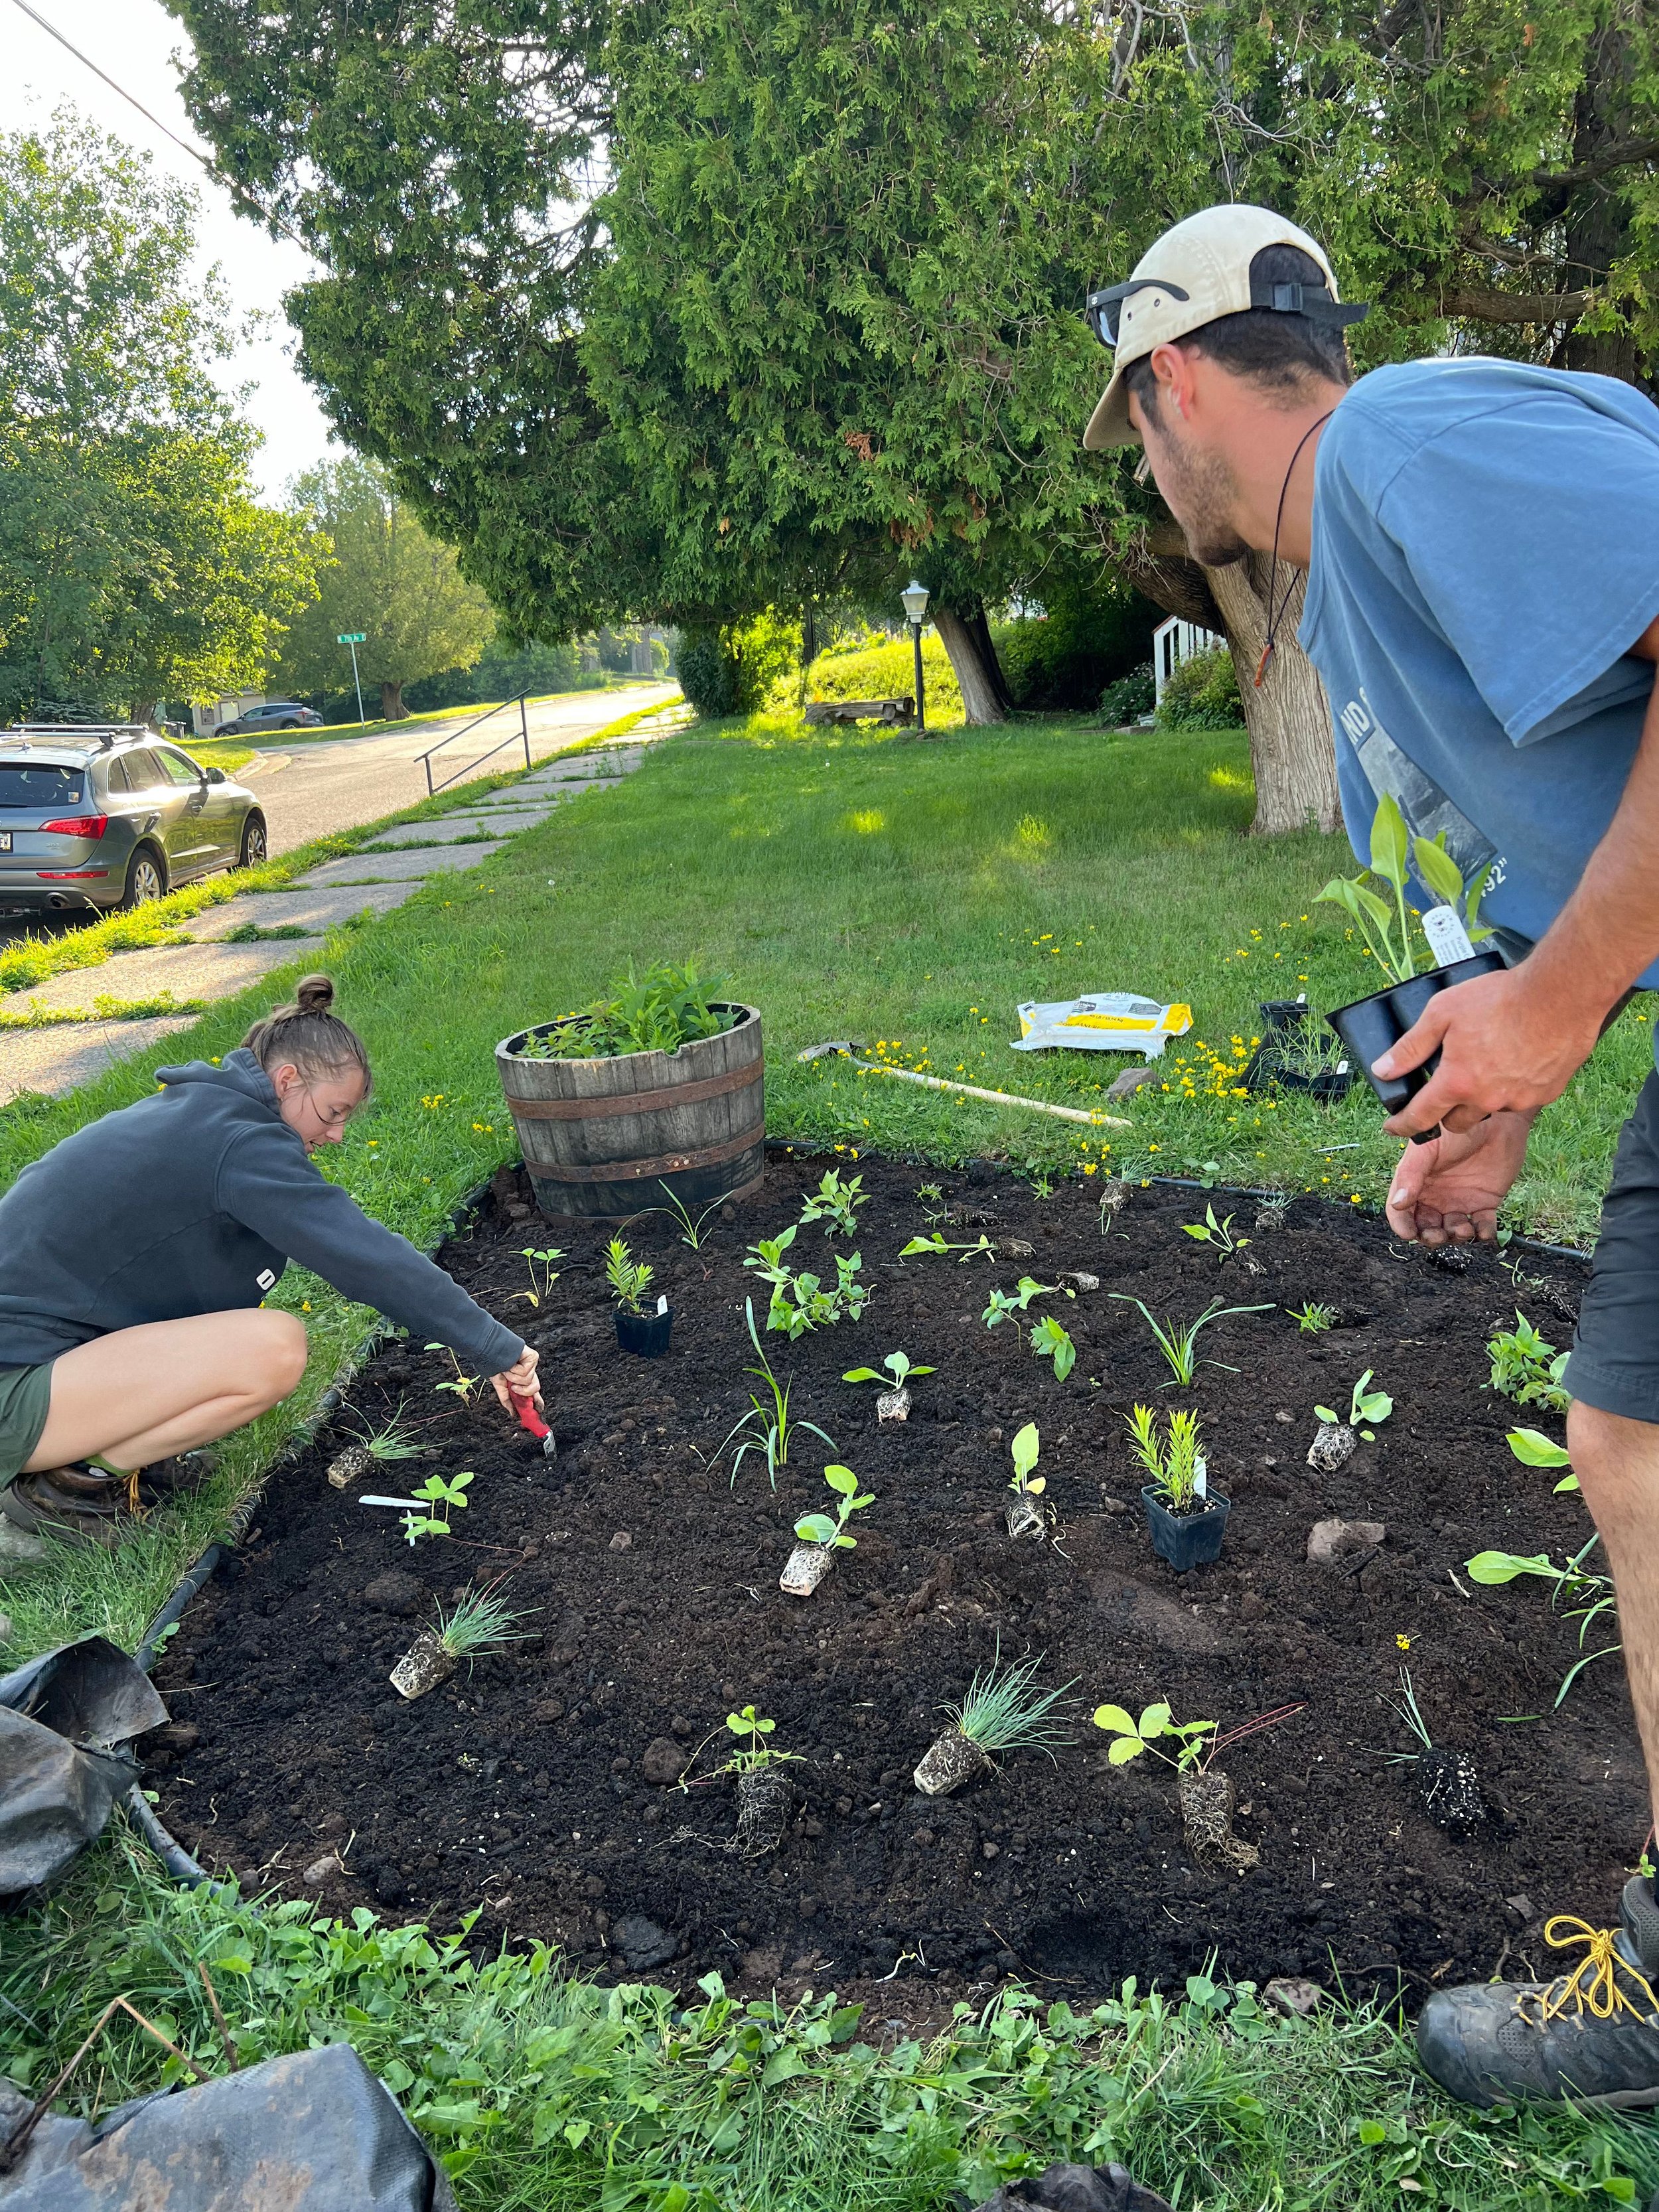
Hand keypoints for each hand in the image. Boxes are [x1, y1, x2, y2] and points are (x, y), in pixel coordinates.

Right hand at [491, 1344, 540, 1410]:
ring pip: (528, 1381)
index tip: (538, 1410)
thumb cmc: (494, 1364)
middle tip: (513, 1386)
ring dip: (513, 1377)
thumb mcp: (500, 1385)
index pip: (533, 1392)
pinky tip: (511, 1363)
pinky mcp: (532, 1358)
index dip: (537, 1401)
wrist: (490, 1351)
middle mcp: (529, 1372)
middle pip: (535, 1388)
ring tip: (507, 1369)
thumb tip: (513, 1414)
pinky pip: (526, 1372)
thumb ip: (507, 1400)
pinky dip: (515, 1370)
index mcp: (522, 1379)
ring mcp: (531, 1365)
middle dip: (523, 1391)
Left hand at [1374, 966, 1599, 1138]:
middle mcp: (1487, 1099)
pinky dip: (1512, 1087)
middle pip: (1456, 1122)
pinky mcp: (1547, 1093)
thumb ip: (1410, 1046)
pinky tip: (1516, 1060)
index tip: (1392, 1127)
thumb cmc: (1500, 998)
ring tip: (1486, 1063)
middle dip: (1445, 1111)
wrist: (1561, 993)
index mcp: (1457, 1082)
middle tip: (1446, 1085)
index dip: (1401, 1125)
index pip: (1420, 1117)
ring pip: (1489, 1109)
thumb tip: (1383, 1070)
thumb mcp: (1442, 1012)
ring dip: (1481, 1097)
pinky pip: (1520, 1098)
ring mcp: (1520, 1099)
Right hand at [1383, 1108, 1535, 1244]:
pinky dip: (1483, 1234)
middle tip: (1439, 1234)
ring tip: (1464, 1228)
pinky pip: (1482, 1226)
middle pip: (1426, 1226)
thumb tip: (1398, 1204)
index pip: (1400, 1211)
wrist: (1496, 1119)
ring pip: (1452, 1230)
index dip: (1402, 1225)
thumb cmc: (1455, 1129)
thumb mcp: (1427, 1148)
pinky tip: (1484, 1230)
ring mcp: (1460, 1200)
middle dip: (1430, 1236)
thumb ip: (1410, 1175)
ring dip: (1456, 1236)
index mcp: (1416, 1182)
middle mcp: (1435, 1195)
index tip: (1409, 1234)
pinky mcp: (1485, 1202)